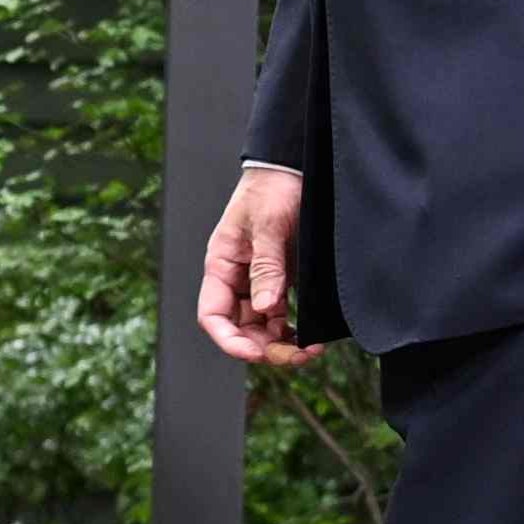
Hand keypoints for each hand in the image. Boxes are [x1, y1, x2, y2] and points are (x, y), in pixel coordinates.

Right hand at [200, 161, 321, 365]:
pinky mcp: (281, 278)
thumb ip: (267, 268)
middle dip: (265, 348)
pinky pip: (280, 314)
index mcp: (221, 265)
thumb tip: (266, 307)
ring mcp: (258, 280)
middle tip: (297, 355)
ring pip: (262, 327)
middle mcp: (236, 278)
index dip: (230, 341)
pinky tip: (309, 334)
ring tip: (310, 349)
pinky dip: (292, 328)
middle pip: (241, 329)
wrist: (294, 168)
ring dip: (282, 343)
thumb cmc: (272, 188)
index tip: (258, 354)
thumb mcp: (268, 226)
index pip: (213, 316)